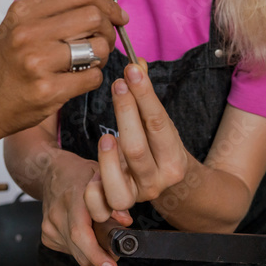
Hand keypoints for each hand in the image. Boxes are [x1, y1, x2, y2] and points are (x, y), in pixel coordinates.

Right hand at [0, 0, 126, 149]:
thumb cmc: (1, 68)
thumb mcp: (16, 28)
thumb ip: (51, 15)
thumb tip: (99, 8)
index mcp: (24, 12)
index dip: (109, 4)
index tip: (118, 17)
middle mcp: (29, 32)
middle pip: (94, 16)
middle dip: (108, 30)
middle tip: (103, 43)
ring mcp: (37, 62)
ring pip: (97, 47)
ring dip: (101, 57)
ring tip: (88, 64)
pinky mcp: (46, 90)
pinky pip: (92, 77)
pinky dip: (93, 79)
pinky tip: (78, 81)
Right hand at [40, 154, 128, 265]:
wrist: (51, 171)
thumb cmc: (79, 174)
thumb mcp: (102, 178)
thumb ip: (114, 199)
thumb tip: (126, 222)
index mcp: (73, 198)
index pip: (81, 233)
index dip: (96, 254)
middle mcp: (57, 214)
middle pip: (79, 249)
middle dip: (101, 257)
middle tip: (115, 254)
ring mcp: (49, 225)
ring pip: (75, 253)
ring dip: (91, 251)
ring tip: (100, 234)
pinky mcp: (46, 234)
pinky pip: (68, 250)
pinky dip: (80, 247)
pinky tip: (84, 232)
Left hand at [92, 62, 189, 211]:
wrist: (174, 187)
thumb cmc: (161, 148)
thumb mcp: (159, 124)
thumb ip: (145, 96)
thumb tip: (136, 62)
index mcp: (173, 156)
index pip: (157, 121)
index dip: (144, 94)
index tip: (131, 69)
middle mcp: (158, 178)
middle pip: (137, 148)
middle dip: (125, 113)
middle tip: (117, 84)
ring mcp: (138, 194)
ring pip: (120, 184)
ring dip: (108, 159)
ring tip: (106, 136)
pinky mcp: (121, 203)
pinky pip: (104, 204)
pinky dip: (94, 189)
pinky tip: (90, 171)